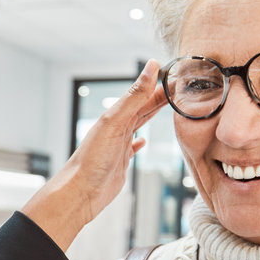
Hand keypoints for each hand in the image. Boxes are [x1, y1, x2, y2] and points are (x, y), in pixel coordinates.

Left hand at [22, 60, 166, 250]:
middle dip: (158, 97)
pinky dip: (139, 143)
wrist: (81, 192)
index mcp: (116, 115)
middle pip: (142, 107)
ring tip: (165, 106)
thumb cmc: (93, 158)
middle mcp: (117, 127)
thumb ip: (134, 96)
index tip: (174, 74)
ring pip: (138, 124)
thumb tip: (150, 67)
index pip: (141, 94)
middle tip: (177, 88)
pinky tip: (143, 141)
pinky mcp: (121, 162)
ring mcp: (119, 144)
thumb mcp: (116, 122)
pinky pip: (133, 148)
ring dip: (150, 114)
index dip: (157, 84)